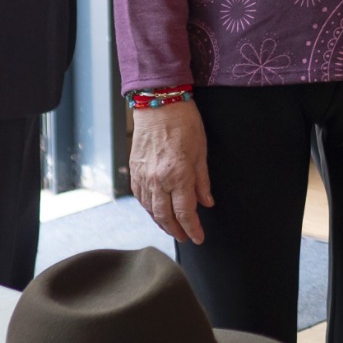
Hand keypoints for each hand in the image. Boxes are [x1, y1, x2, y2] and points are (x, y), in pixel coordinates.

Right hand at [128, 99, 212, 244]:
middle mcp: (158, 180)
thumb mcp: (201, 152)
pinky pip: (140, 198)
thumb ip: (202, 181)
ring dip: (162, 223)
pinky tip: (156, 212)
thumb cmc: (185, 124)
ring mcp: (143, 177)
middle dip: (176, 231)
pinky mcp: (134, 171)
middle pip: (165, 216)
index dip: (192, 228)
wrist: (159, 105)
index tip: (199, 238)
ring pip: (150, 210)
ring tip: (172, 229)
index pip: (185, 212)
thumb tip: (207, 203)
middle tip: (186, 238)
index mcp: (178, 175)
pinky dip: (149, 209)